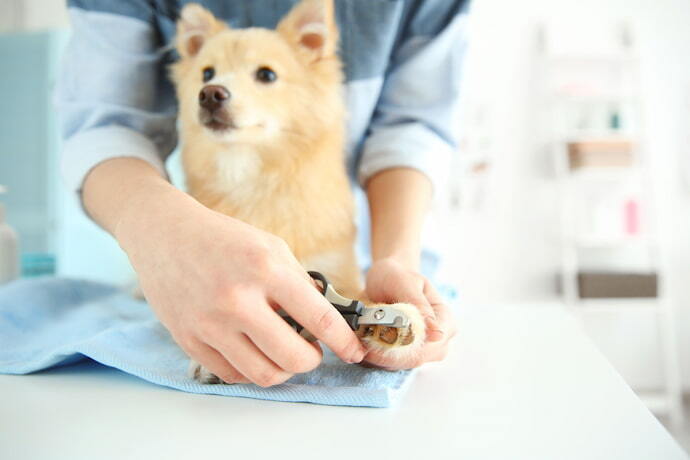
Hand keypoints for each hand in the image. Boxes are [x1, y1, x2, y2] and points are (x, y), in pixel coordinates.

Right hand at [116, 189, 365, 386]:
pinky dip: (251, 370)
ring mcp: (211, 323)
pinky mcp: (190, 340)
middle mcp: (238, 299)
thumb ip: (299, 282)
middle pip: (293, 358)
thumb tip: (325, 318)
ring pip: (263, 375)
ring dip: (283, 370)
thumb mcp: (271, 246)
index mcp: (266, 269)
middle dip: (312, 360)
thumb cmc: (223, 239)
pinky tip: (255, 352)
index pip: (319, 318)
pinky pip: (232, 375)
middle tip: (311, 350)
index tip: (354, 351)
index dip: (344, 341)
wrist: (164, 235)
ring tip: (283, 353)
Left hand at [363, 257, 455, 369]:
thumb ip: (420, 307)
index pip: (432, 345)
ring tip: (363, 340)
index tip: (377, 339)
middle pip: (418, 358)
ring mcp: (424, 348)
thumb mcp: (406, 284)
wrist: (387, 276)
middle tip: (364, 340)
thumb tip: (437, 334)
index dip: (406, 347)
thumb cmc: (397, 276)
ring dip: (380, 356)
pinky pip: (393, 363)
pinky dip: (377, 356)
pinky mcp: (408, 353)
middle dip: (389, 353)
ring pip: (403, 364)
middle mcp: (438, 337)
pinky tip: (365, 344)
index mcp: (444, 319)